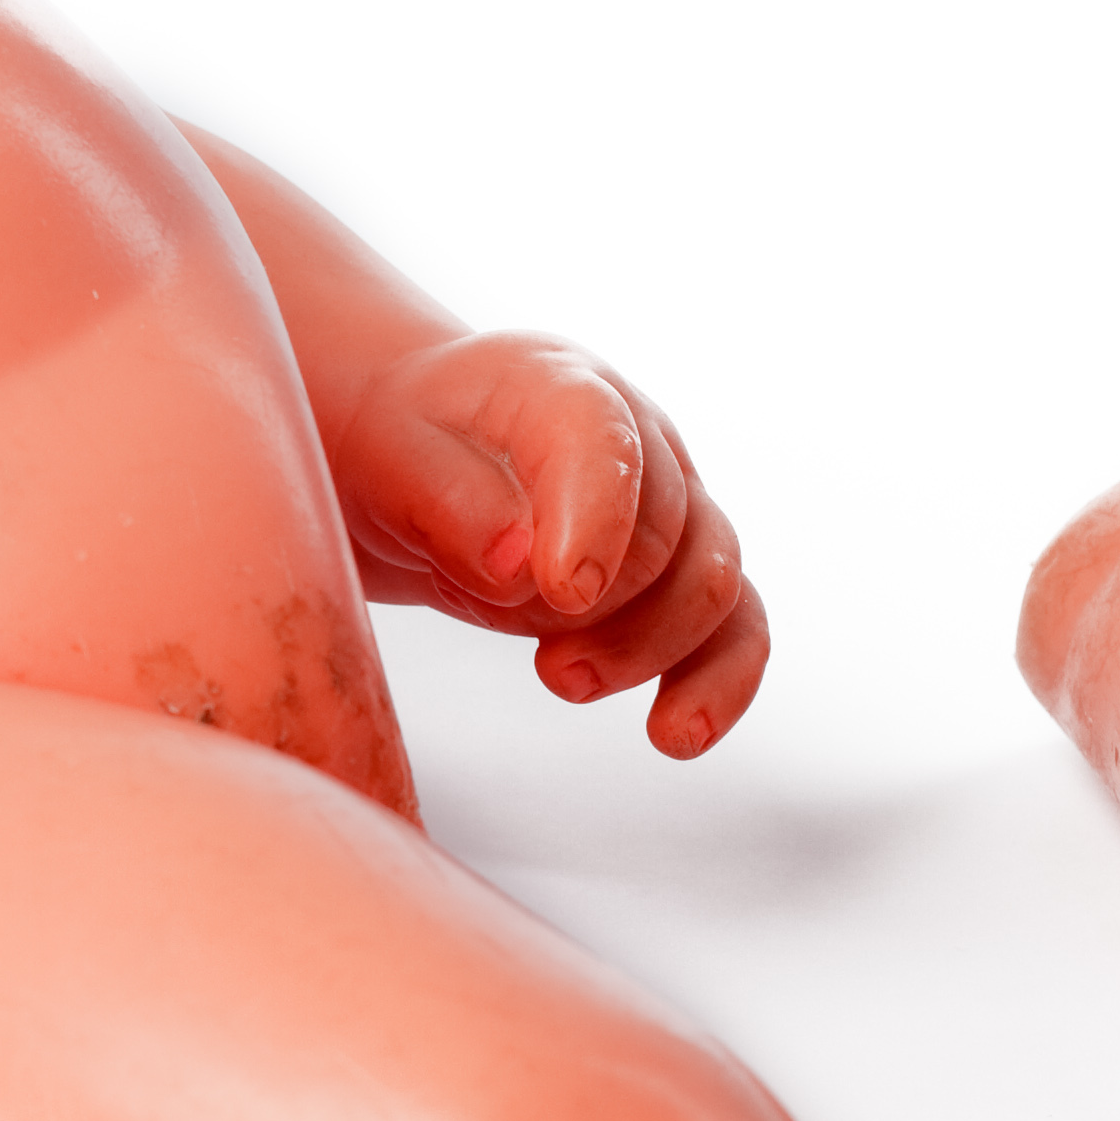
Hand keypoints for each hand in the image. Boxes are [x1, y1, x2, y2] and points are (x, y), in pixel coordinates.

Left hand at [329, 330, 772, 755]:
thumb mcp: (386, 458)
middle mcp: (635, 437)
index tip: (564, 592)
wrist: (415, 452)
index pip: (603, 438)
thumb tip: (516, 567)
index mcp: (555, 386)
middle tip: (544, 661)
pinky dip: (718, 683)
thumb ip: (445, 503)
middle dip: (608, 613)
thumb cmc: (398, 445)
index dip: (598, 519)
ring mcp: (669, 503)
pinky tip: (676, 735)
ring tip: (564, 680)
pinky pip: (733, 627)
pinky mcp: (676, 571)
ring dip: (651, 652)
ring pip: (712, 585)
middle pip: (666, 534)